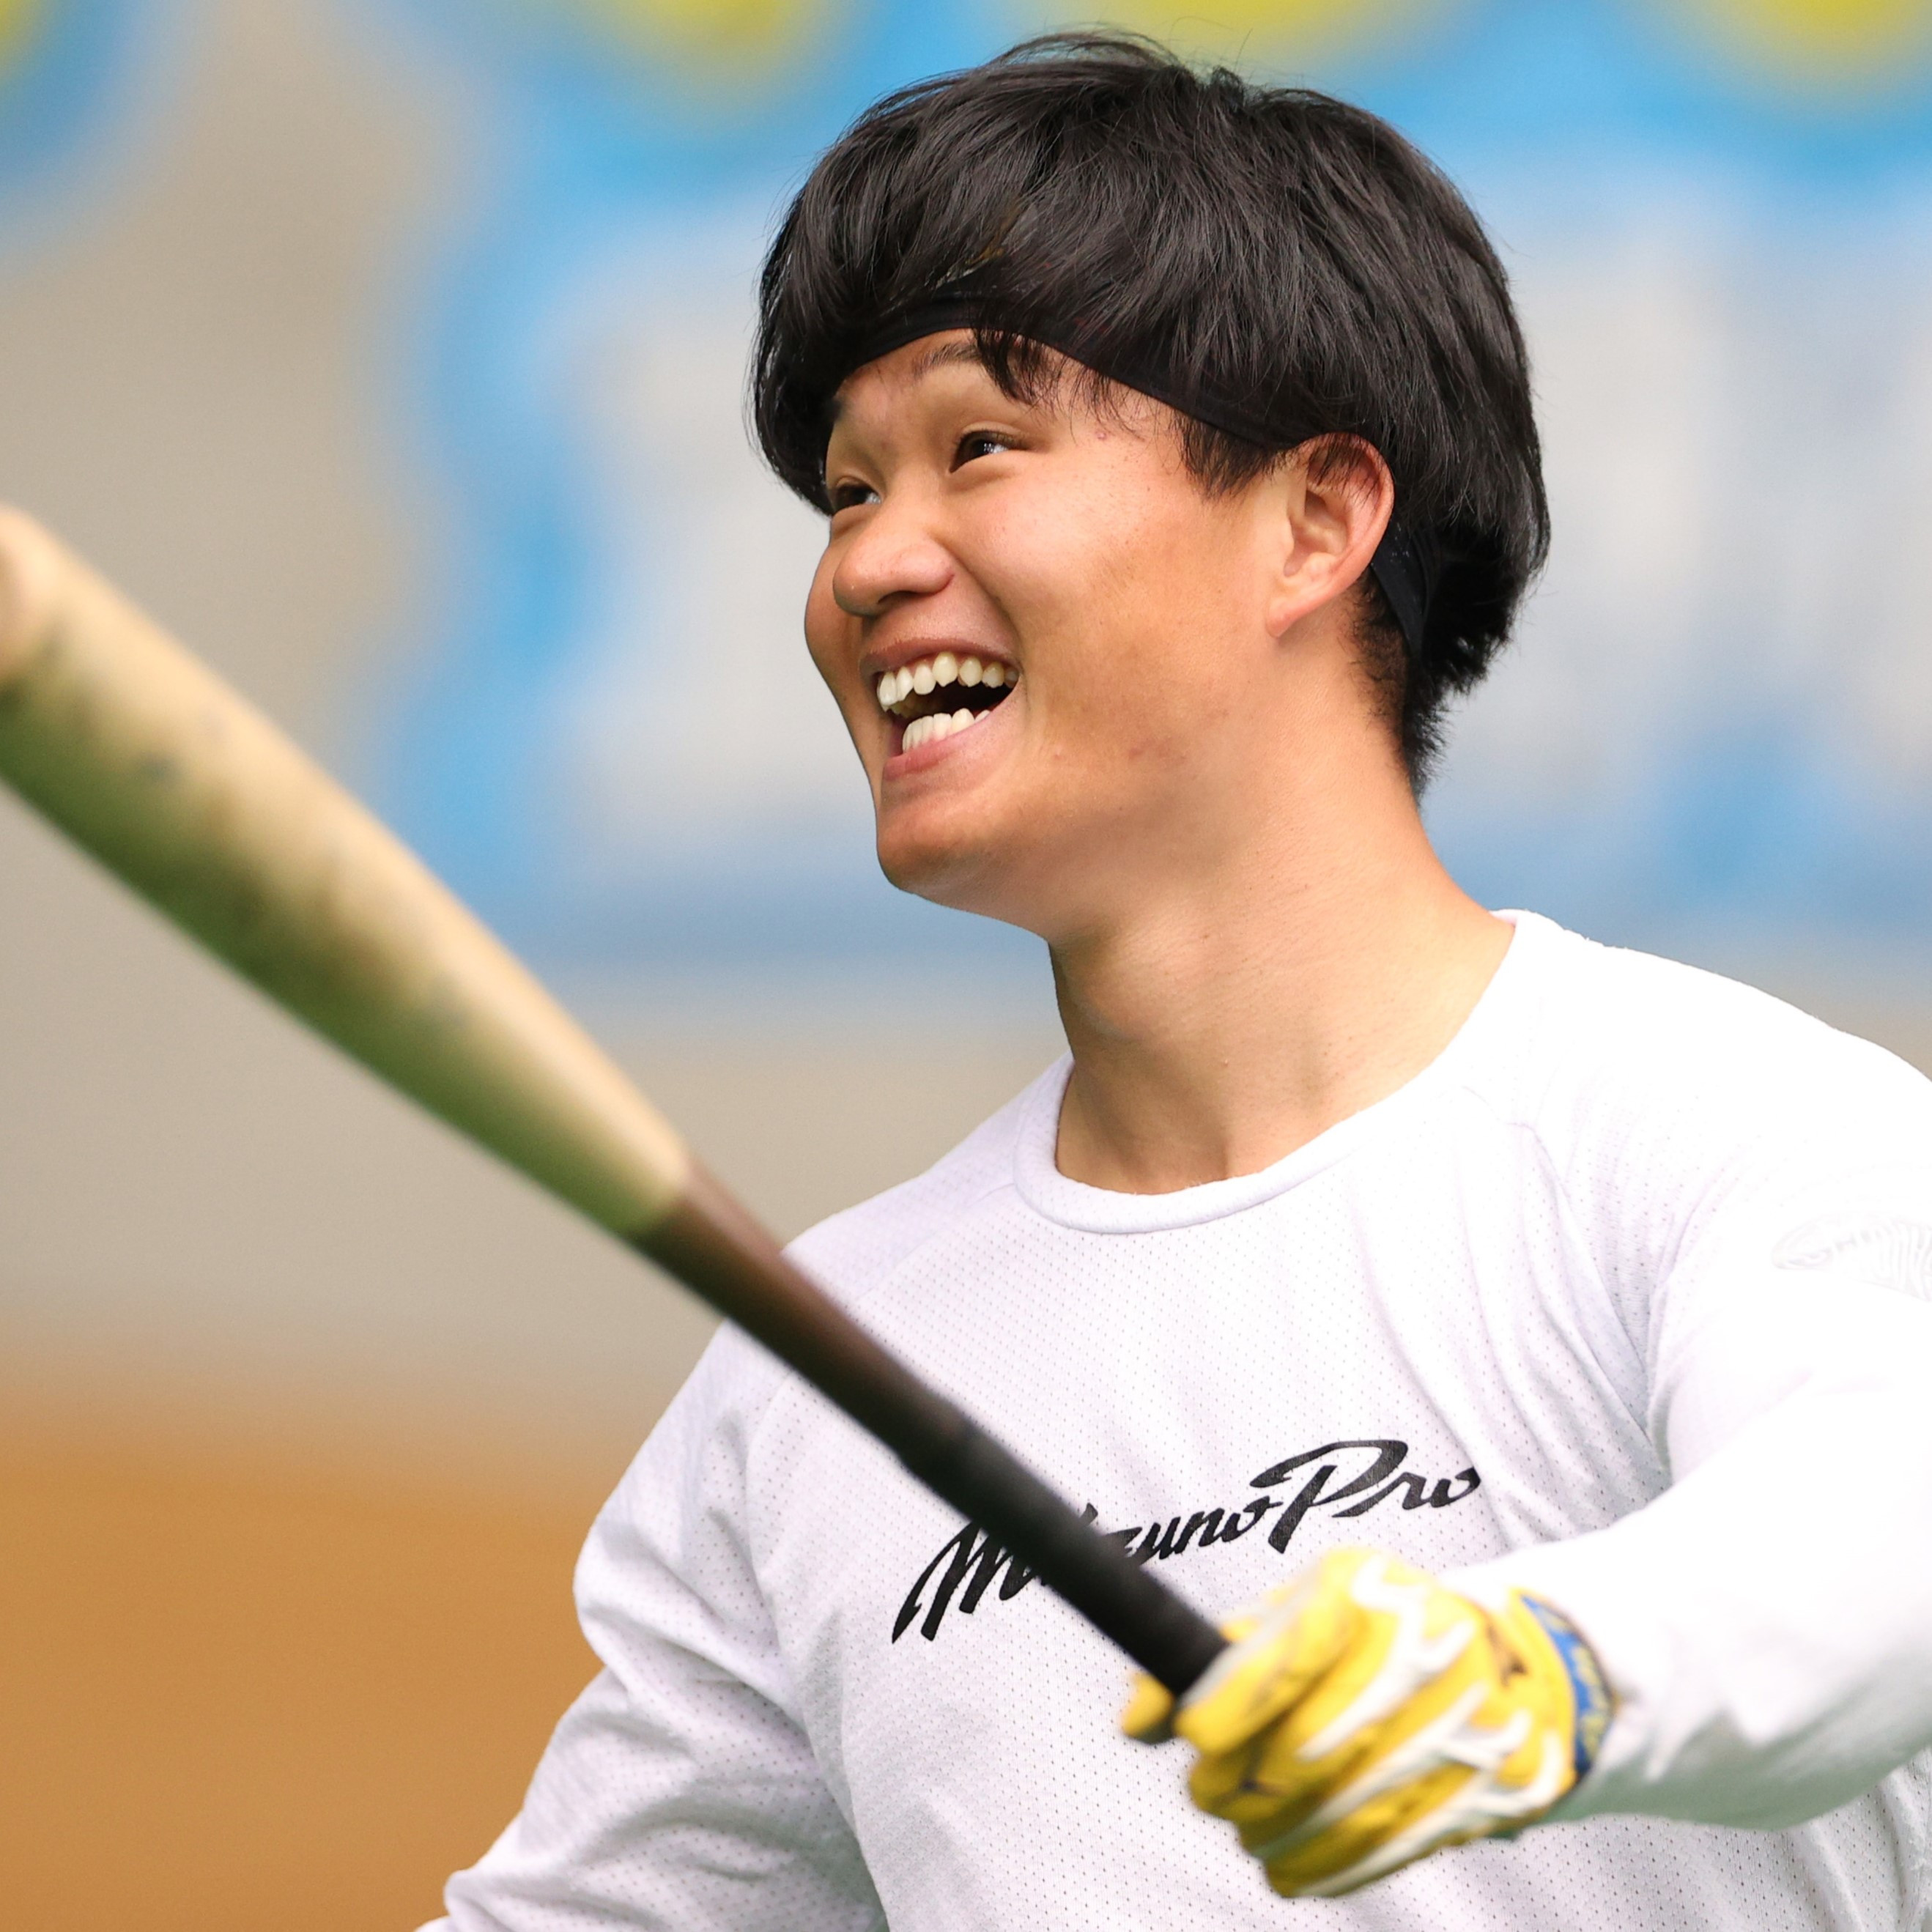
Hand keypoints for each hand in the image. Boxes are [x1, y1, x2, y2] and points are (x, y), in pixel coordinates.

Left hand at [1123, 1548, 1612, 1897]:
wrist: (1502, 1669)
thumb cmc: (1366, 1638)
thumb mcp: (1293, 1620)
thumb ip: (1211, 1661)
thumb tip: (1137, 1721)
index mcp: (1367, 1589)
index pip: (1296, 1646)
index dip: (1237, 1698)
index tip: (1194, 1736)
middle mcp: (1423, 1649)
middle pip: (1311, 1743)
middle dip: (1240, 1782)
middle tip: (1208, 1791)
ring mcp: (1464, 1725)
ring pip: (1344, 1807)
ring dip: (1275, 1833)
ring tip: (1247, 1830)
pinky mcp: (1483, 1790)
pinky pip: (1387, 1846)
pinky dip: (1325, 1866)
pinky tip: (1290, 1866)